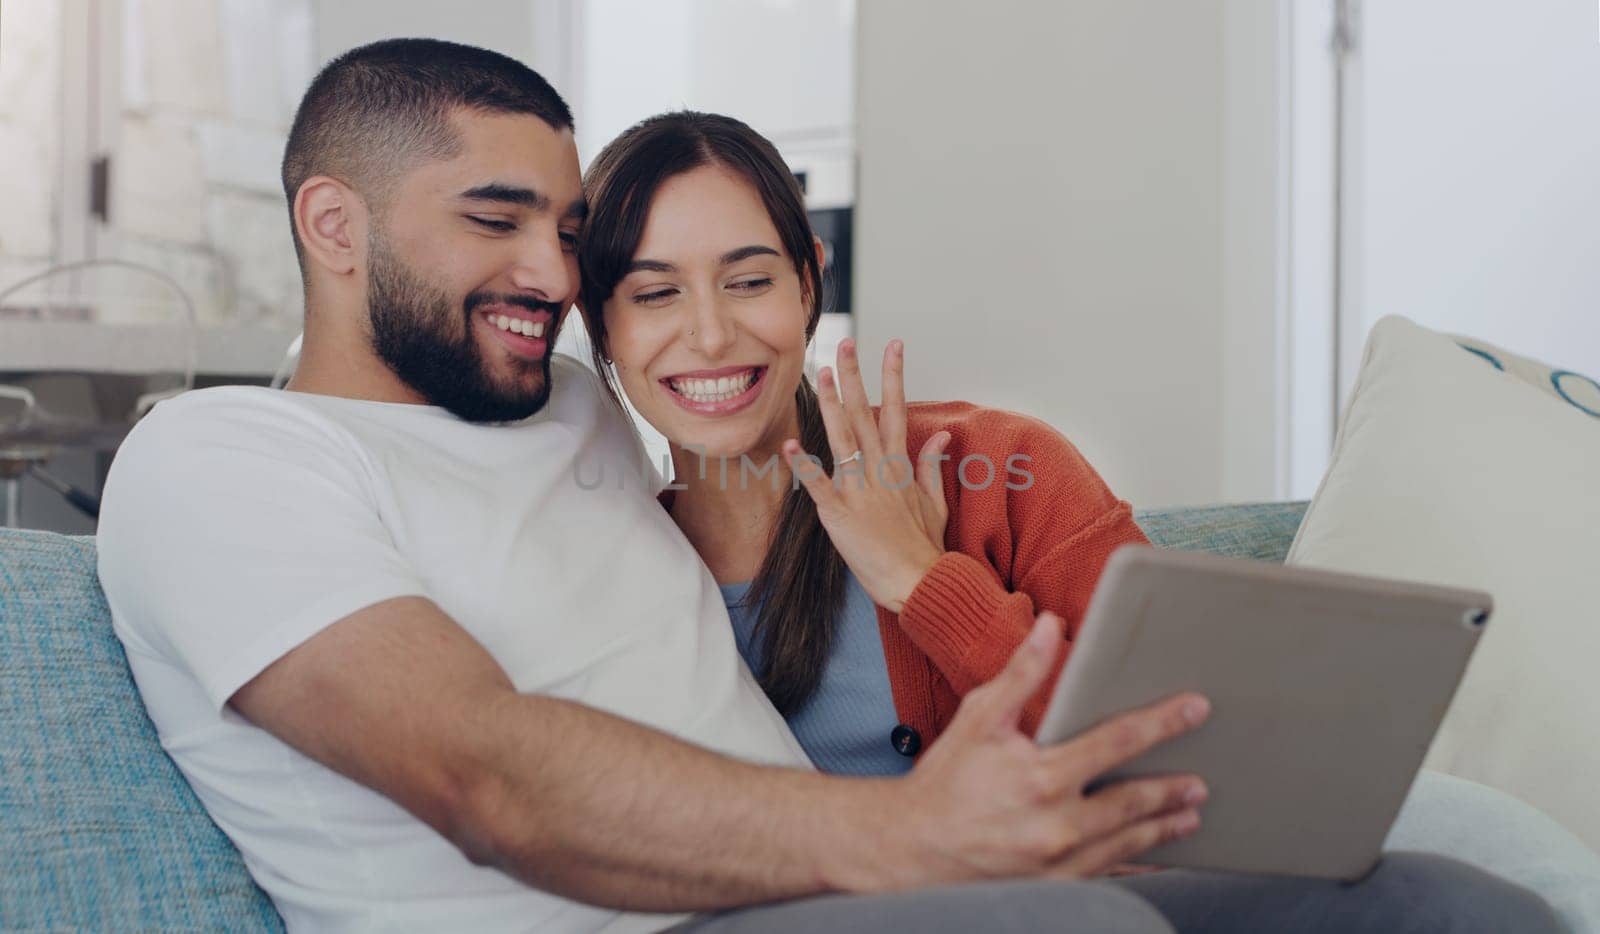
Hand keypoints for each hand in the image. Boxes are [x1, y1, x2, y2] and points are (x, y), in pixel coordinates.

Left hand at [783, 338, 951, 611]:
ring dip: (832, 404)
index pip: (897, 409)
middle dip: (854, 376)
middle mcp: (879, 470)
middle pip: (865, 413)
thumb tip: (943, 434)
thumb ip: (932, 465)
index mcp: (900, 466)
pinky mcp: (840, 515)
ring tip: (822, 373)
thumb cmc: (925, 547)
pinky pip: (819, 486)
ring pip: (842, 438)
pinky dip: (804, 467)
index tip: (892, 345)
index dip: (894, 375)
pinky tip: (789, 446)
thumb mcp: (935, 502)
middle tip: (844, 343)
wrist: (919, 582)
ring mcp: (859, 490)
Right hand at [868, 613, 1209, 887]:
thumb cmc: (945, 779)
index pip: (1118, 741)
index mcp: (1042, 776)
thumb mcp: (979, 718)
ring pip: (1128, 844)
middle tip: (1201, 780)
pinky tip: (1156, 858)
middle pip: (1134, 802)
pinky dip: (1138, 865)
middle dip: (1172, 789)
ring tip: (1189, 815)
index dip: (1162, 722)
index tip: (1195, 708)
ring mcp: (1059, 863)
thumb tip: (1052, 625)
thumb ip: (1022, 673)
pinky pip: (1109, 875)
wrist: (911, 848)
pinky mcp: (1056, 888)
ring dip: (1163, 827)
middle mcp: (1057, 824)